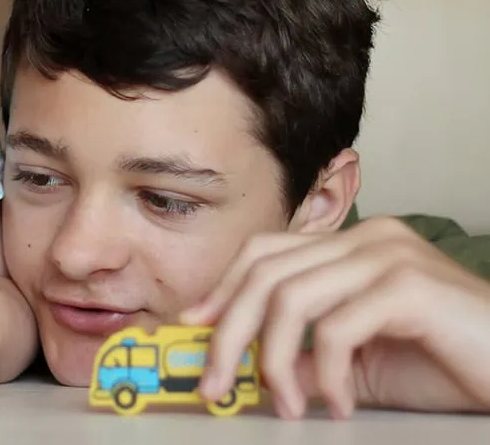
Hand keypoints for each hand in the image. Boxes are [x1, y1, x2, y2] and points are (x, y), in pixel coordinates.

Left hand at [181, 216, 489, 418]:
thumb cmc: (453, 364)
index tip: (192, 328)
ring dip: (271, 360)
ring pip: (289, 298)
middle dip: (228, 331)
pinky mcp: (409, 286)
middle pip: (265, 272)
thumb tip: (250, 369)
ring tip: (287, 405)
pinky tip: (337, 404)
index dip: (223, 289)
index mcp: (353, 246)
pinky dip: (325, 373)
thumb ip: (310, 359)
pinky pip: (335, 328)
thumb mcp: (363, 365)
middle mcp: (367, 239)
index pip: (265, 253)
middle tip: (212, 383)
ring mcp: (388, 256)